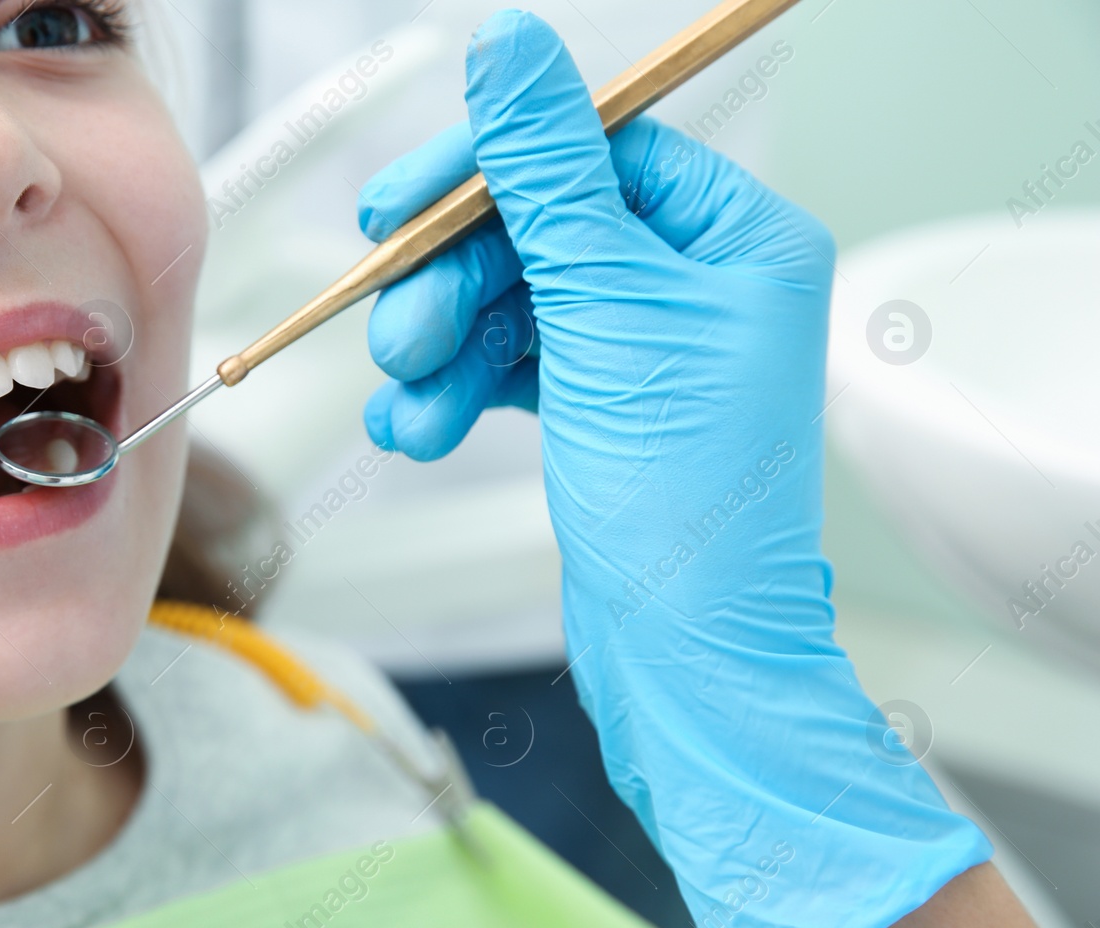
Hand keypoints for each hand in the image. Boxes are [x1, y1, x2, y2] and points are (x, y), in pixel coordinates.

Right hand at [359, 11, 989, 927]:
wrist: (686, 660)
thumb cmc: (682, 501)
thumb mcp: (606, 312)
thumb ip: (549, 176)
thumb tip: (511, 52)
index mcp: (735, 239)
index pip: (594, 150)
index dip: (488, 172)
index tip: (398, 206)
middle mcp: (695, 286)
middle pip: (539, 229)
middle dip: (454, 281)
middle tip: (398, 326)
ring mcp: (642, 350)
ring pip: (511, 302)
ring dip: (443, 348)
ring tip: (407, 400)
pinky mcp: (598, 407)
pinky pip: (508, 365)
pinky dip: (457, 391)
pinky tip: (416, 429)